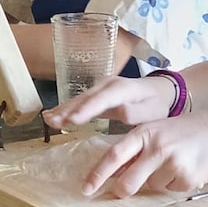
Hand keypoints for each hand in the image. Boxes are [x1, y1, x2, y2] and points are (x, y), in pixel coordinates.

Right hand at [44, 73, 178, 129]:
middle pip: (86, 98)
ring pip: (79, 99)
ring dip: (63, 109)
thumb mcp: (151, 111)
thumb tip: (121, 111)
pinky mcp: (96, 94)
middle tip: (52, 121)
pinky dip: (65, 108)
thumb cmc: (156, 104)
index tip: (73, 120)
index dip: (87, 109)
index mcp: (123, 89)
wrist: (160, 92)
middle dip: (68, 110)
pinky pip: (79, 101)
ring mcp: (100, 88)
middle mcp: (108, 85)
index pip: (103, 99)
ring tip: (47, 119)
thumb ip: (136, 112)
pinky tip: (51, 115)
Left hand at [79, 104, 207, 197]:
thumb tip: (114, 172)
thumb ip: (136, 149)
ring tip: (175, 163)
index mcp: (145, 133)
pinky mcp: (187, 177)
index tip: (86, 189)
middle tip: (124, 191)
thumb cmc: (188, 130)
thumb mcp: (158, 131)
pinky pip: (171, 189)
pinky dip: (176, 183)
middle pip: (127, 182)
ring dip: (158, 181)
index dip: (97, 174)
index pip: (113, 156)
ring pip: (151, 187)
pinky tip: (188, 168)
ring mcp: (172, 163)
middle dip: (123, 191)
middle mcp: (156, 148)